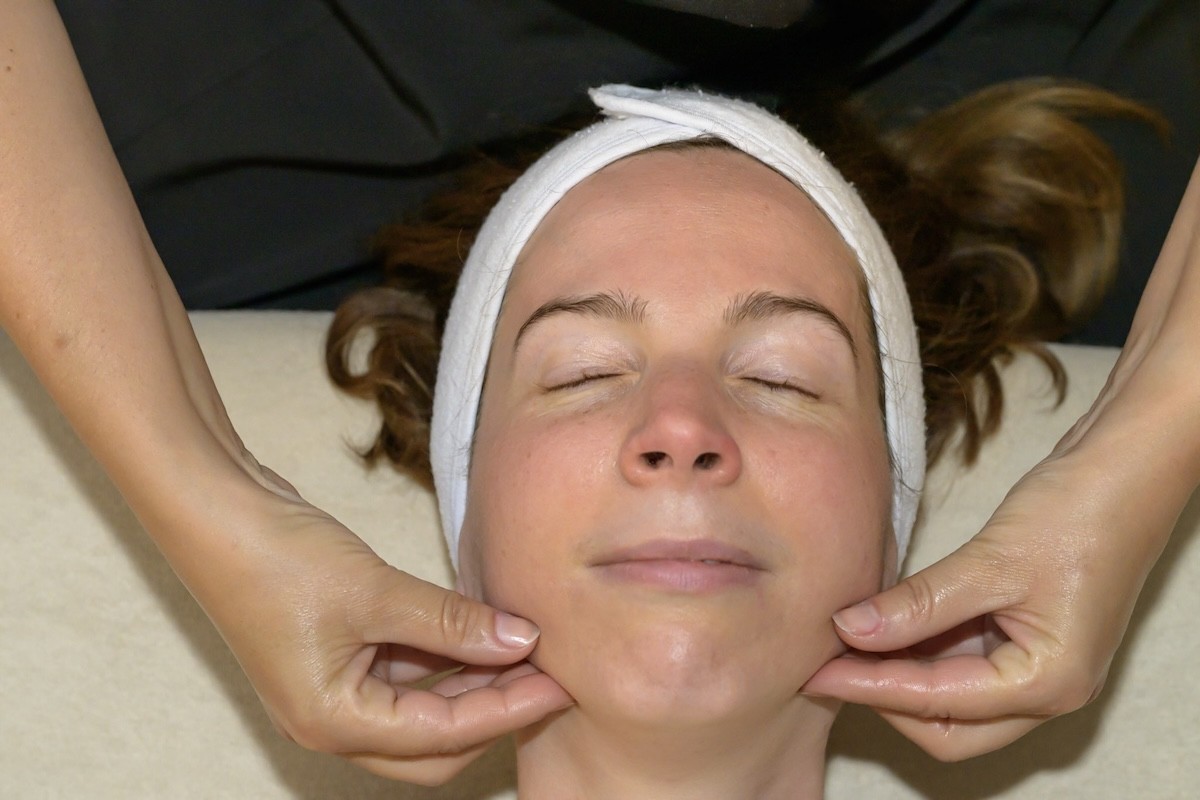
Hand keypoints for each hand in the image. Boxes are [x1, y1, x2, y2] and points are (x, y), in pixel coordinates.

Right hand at [194, 477, 572, 784]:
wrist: (213, 511)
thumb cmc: (278, 559)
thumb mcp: (376, 591)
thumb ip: (452, 622)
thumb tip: (520, 640)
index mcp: (333, 723)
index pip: (443, 736)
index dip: (507, 709)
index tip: (559, 682)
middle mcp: (331, 720)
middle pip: (432, 745)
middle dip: (491, 711)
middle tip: (545, 674)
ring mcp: (331, 688)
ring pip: (420, 707)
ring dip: (469, 681)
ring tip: (522, 646)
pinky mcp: (335, 654)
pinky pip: (402, 672)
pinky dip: (442, 655)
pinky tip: (478, 627)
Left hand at [803, 430, 1182, 760]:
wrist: (1125, 471)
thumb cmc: (1075, 513)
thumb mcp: (988, 561)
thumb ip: (918, 603)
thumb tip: (850, 630)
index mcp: (1048, 683)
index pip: (939, 706)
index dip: (871, 688)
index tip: (816, 671)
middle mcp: (1047, 691)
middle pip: (948, 729)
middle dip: (884, 699)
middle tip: (827, 663)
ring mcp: (1038, 668)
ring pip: (952, 701)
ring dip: (898, 677)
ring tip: (843, 644)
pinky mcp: (1025, 641)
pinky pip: (962, 665)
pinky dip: (919, 652)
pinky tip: (880, 625)